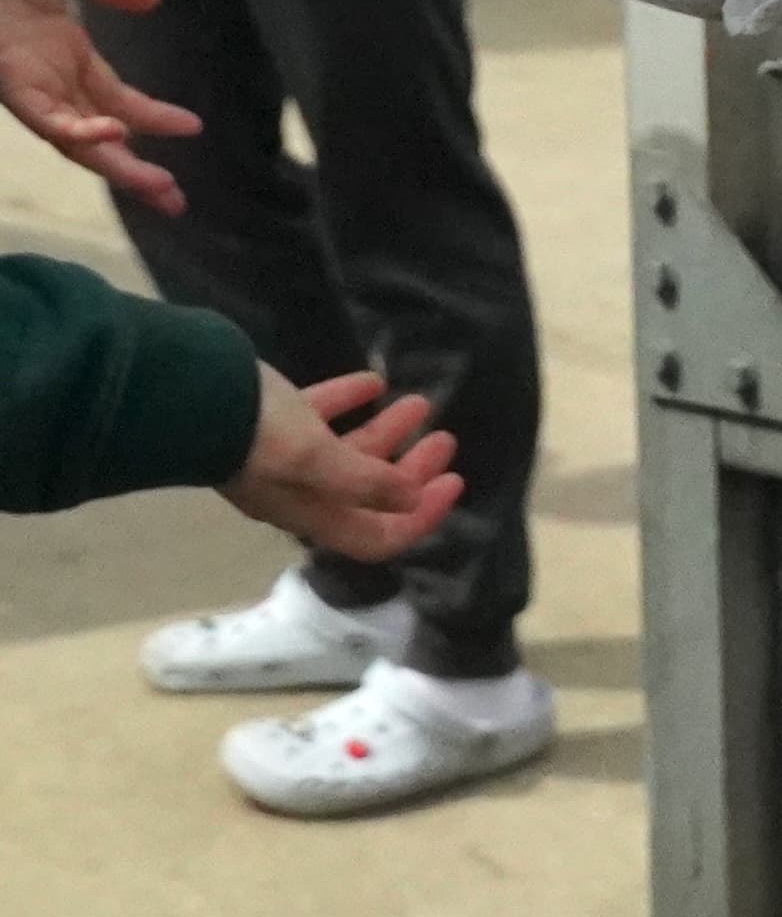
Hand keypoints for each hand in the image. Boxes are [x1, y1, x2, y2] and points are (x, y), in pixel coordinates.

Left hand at [0, 0, 197, 212]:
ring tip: (158, 185)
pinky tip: (114, 133)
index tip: (193, 128)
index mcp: (62, 55)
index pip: (114, 100)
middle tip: (177, 202)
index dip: (152, 117)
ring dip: (115, 165)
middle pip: (98, 137)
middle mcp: (46, 80)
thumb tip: (153, 1)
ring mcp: (26, 84)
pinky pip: (44, 115)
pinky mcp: (7, 80)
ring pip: (74, 140)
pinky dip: (78, 129)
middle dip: (136, 170)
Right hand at [223, 368, 460, 563]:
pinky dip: (349, 400)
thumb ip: (364, 482)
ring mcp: (284, 458)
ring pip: (347, 452)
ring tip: (420, 402)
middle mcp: (301, 493)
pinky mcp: (271, 422)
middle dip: (410, 470)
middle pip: (369, 494)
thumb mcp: (314, 459)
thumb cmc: (256, 432)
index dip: (419, 518)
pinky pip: (320, 415)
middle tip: (445, 439)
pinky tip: (371, 380)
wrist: (193, 397)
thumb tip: (410, 500)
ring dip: (387, 432)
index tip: (453, 482)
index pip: (375, 536)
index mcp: (312, 512)